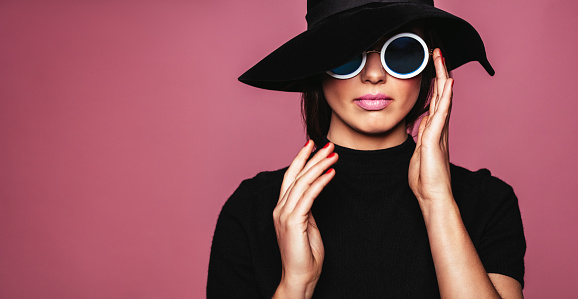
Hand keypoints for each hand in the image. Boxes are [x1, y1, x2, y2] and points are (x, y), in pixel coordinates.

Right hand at [272, 141, 337, 297]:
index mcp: (282, 209)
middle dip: (312, 157)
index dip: (301, 159)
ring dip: (319, 166)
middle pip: (296, 176)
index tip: (312, 144)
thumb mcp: (308, 226)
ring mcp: (284, 215)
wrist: (299, 278)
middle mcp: (280, 209)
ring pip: (302, 183)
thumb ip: (307, 210)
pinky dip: (320, 183)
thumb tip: (314, 194)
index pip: (290, 178)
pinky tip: (331, 173)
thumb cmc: (305, 256)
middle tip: (328, 144)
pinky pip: (309, 197)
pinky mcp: (292, 222)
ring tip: (334, 154)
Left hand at [408, 48, 453, 207]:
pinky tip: (447, 83)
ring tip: (442, 58)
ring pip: (443, 98)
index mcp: (434, 130)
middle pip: (442, 94)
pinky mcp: (435, 139)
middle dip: (440, 72)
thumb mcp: (418, 151)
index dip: (435, 82)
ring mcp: (440, 132)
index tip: (433, 65)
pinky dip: (445, 97)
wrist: (432, 196)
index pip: (436, 100)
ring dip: (442, 77)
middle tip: (438, 52)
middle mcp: (440, 128)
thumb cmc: (425, 178)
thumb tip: (421, 122)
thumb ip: (421, 135)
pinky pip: (441, 113)